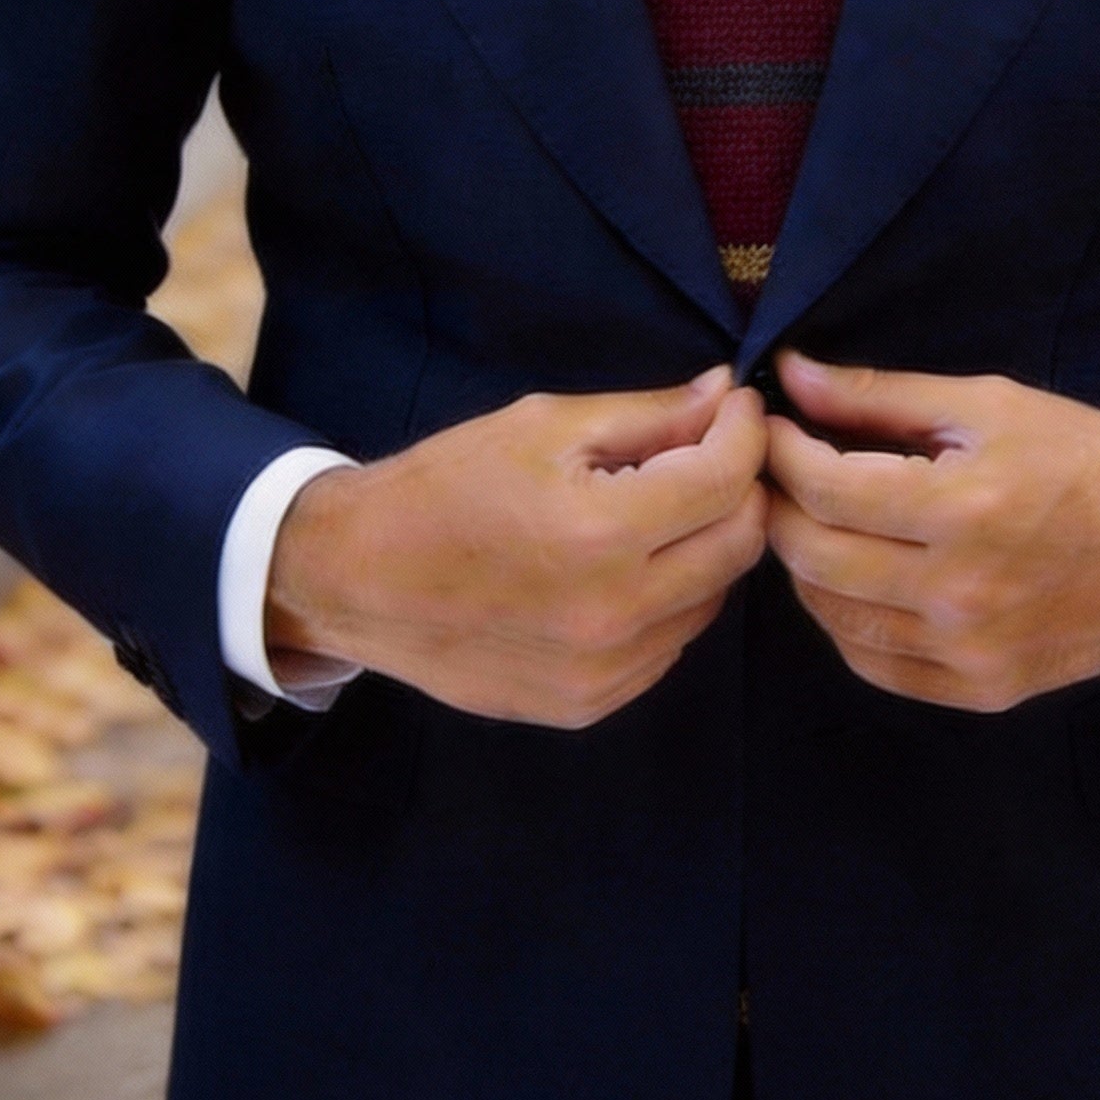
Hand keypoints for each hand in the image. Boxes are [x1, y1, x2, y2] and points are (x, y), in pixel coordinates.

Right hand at [265, 368, 767, 727]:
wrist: (354, 579)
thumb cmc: (445, 487)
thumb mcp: (544, 426)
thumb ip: (648, 414)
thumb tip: (726, 394)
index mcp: (600, 533)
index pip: (726, 480)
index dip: (744, 432)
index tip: (736, 408)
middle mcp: (613, 614)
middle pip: (739, 544)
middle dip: (740, 488)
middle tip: (711, 453)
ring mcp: (604, 672)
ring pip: (712, 599)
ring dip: (707, 546)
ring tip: (660, 509)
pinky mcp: (589, 704)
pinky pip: (669, 644)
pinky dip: (670, 599)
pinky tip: (627, 566)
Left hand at [764, 353, 1099, 712]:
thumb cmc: (1088, 458)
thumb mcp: (990, 404)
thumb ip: (882, 396)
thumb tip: (792, 375)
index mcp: (964, 508)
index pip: (823, 487)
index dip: (779, 452)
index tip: (771, 427)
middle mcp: (961, 591)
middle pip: (813, 555)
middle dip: (778, 506)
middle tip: (779, 474)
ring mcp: (970, 651)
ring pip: (832, 616)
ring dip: (805, 565)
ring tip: (816, 521)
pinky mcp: (983, 689)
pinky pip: (875, 664)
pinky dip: (845, 622)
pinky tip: (855, 581)